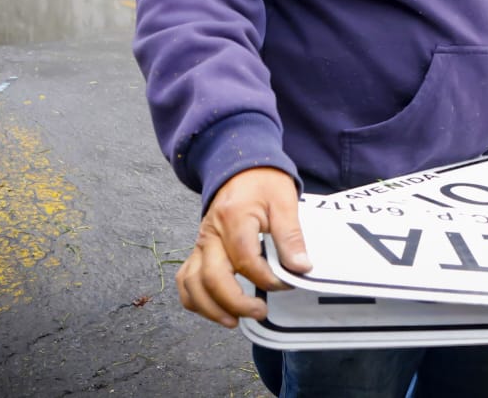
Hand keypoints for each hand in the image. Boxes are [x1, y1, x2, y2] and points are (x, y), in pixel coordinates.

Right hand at [175, 167, 311, 327]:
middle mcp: (210, 233)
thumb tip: (301, 268)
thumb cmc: (264, 183)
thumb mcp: (285, 202)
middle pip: (212, 277)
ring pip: (192, 284)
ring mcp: (200, 243)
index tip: (288, 282)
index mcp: (233, 218)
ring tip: (234, 320)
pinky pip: (186, 279)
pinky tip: (215, 309)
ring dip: (210, 308)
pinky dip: (195, 299)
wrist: (242, 166)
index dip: (267, 278)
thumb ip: (291, 236)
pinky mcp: (198, 250)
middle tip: (260, 311)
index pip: (246, 259)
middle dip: (235, 302)